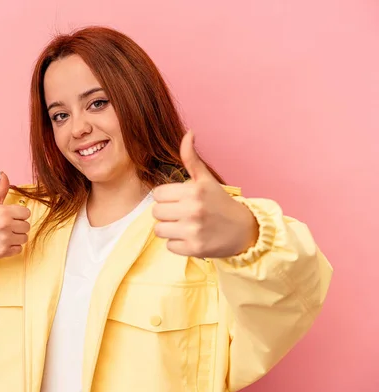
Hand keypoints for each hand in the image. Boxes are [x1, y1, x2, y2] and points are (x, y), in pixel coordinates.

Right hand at [0, 172, 30, 257]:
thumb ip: (1, 189)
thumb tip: (3, 174)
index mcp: (4, 212)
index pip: (26, 213)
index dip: (19, 215)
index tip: (11, 217)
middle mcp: (5, 225)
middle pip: (27, 226)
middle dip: (18, 226)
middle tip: (6, 226)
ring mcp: (5, 239)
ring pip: (24, 238)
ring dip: (17, 237)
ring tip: (5, 235)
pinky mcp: (4, 251)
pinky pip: (19, 249)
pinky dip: (13, 247)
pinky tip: (3, 243)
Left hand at [152, 131, 258, 257]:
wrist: (245, 231)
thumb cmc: (220, 203)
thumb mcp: (206, 180)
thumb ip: (192, 159)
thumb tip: (188, 133)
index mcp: (194, 190)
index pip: (158, 194)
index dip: (166, 197)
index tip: (178, 200)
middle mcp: (193, 209)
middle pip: (156, 212)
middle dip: (166, 213)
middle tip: (181, 214)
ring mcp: (194, 230)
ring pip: (159, 230)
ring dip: (169, 229)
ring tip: (184, 226)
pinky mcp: (195, 248)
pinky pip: (169, 246)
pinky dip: (178, 244)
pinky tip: (191, 238)